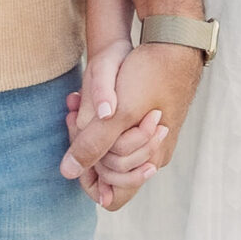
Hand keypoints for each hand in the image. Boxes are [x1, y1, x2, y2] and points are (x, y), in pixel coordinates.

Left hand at [61, 38, 203, 195]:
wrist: (174, 42)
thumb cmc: (150, 75)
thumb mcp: (118, 113)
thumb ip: (93, 145)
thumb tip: (67, 172)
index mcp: (150, 160)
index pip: (113, 197)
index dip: (90, 180)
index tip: (77, 148)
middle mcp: (153, 156)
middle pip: (108, 172)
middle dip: (86, 145)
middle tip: (75, 114)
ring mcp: (152, 140)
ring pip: (109, 150)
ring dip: (89, 129)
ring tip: (78, 100)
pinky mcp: (146, 122)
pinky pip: (116, 132)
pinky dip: (99, 119)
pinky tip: (87, 97)